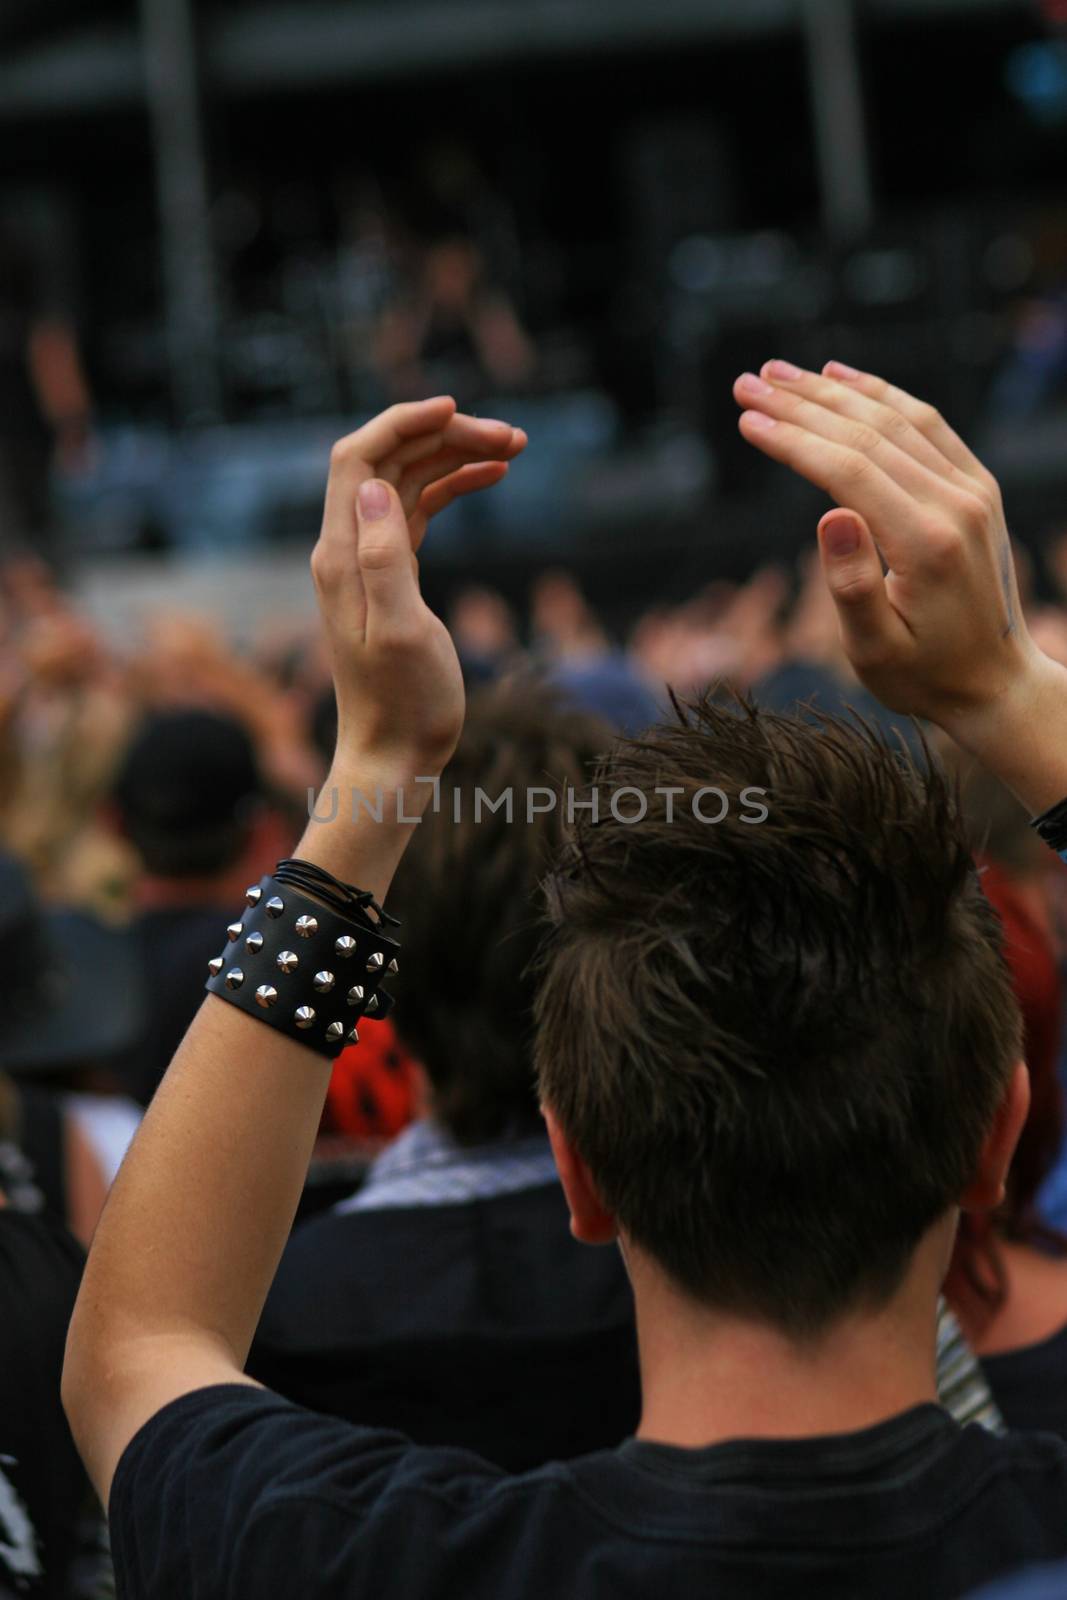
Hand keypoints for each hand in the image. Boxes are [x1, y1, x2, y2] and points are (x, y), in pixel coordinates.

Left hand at [311, 397, 525, 787]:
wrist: (395, 754)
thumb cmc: (404, 704)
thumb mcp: (402, 632)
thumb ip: (385, 559)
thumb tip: (376, 486)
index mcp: (341, 555)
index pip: (359, 459)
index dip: (402, 422)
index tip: (455, 407)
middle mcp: (348, 549)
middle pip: (389, 461)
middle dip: (445, 436)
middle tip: (512, 438)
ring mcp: (369, 560)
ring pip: (408, 482)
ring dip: (455, 457)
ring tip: (514, 449)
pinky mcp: (394, 576)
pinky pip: (420, 511)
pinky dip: (454, 487)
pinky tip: (492, 476)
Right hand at [732, 360, 1046, 741]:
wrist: (995, 683)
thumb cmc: (924, 675)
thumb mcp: (875, 654)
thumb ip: (852, 589)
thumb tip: (829, 515)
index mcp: (926, 543)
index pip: (849, 469)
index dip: (792, 440)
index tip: (746, 419)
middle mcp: (957, 504)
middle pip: (868, 433)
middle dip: (800, 404)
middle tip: (745, 384)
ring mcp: (973, 490)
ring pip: (896, 418)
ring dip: (833, 390)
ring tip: (778, 374)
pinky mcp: (977, 487)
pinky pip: (926, 424)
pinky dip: (882, 395)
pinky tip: (843, 377)